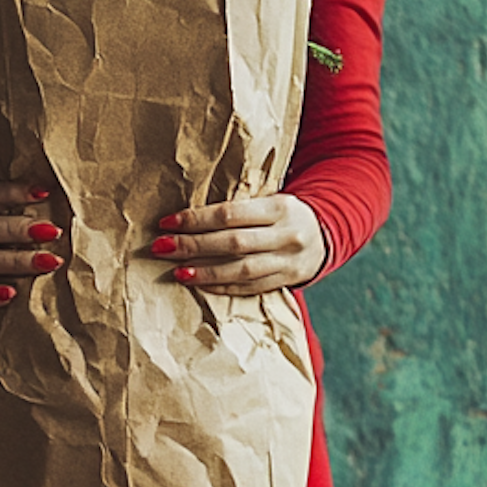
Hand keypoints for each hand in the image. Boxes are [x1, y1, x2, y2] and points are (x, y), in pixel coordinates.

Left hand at [148, 194, 327, 292]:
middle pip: (233, 243)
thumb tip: (187, 216)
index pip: (231, 214)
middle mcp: (286, 235)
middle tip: (161, 247)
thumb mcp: (269, 199)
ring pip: (241, 270)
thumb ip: (239, 207)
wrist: (325, 233)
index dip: (196, 219)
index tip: (166, 222)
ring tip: (177, 271)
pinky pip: (251, 287)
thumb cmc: (282, 213)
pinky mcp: (286, 281)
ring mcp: (288, 262)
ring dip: (205, 272)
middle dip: (193, 245)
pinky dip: (223, 287)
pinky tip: (200, 284)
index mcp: (280, 207)